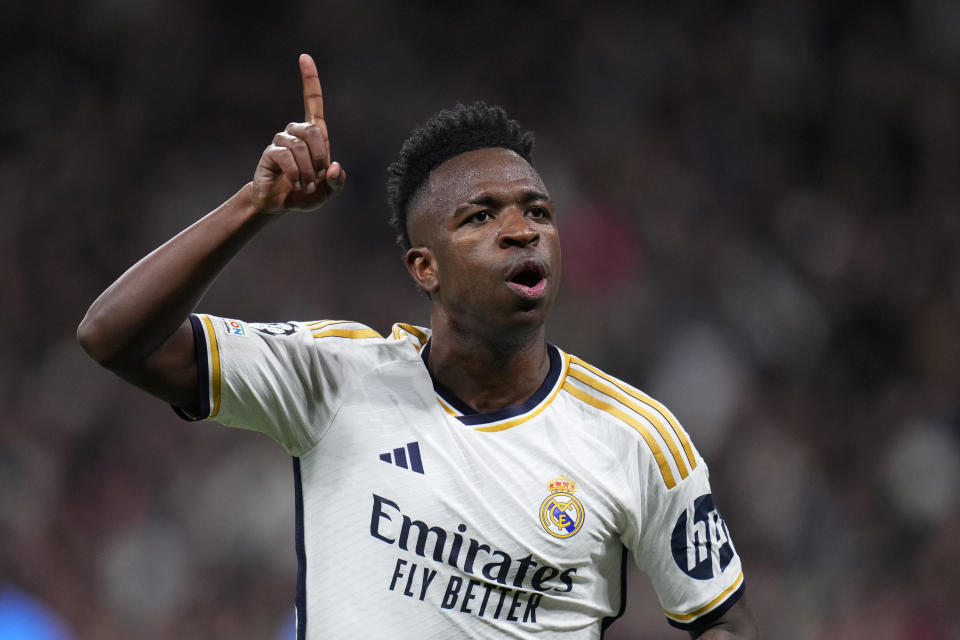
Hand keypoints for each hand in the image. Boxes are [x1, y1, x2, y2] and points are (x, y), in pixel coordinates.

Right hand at [250, 54, 346, 212]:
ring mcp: (281, 141)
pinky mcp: (270, 152)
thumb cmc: (305, 193)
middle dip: (320, 157)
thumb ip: (337, 181)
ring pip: (300, 146)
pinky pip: (286, 156)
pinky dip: (296, 173)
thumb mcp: (328, 191)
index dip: (310, 80)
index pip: (312, 102)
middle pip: (313, 130)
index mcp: (314, 135)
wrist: (280, 203)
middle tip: (318, 178)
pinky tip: (295, 184)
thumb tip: (334, 167)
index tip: (304, 57)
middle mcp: (296, 132)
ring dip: (308, 170)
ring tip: (305, 186)